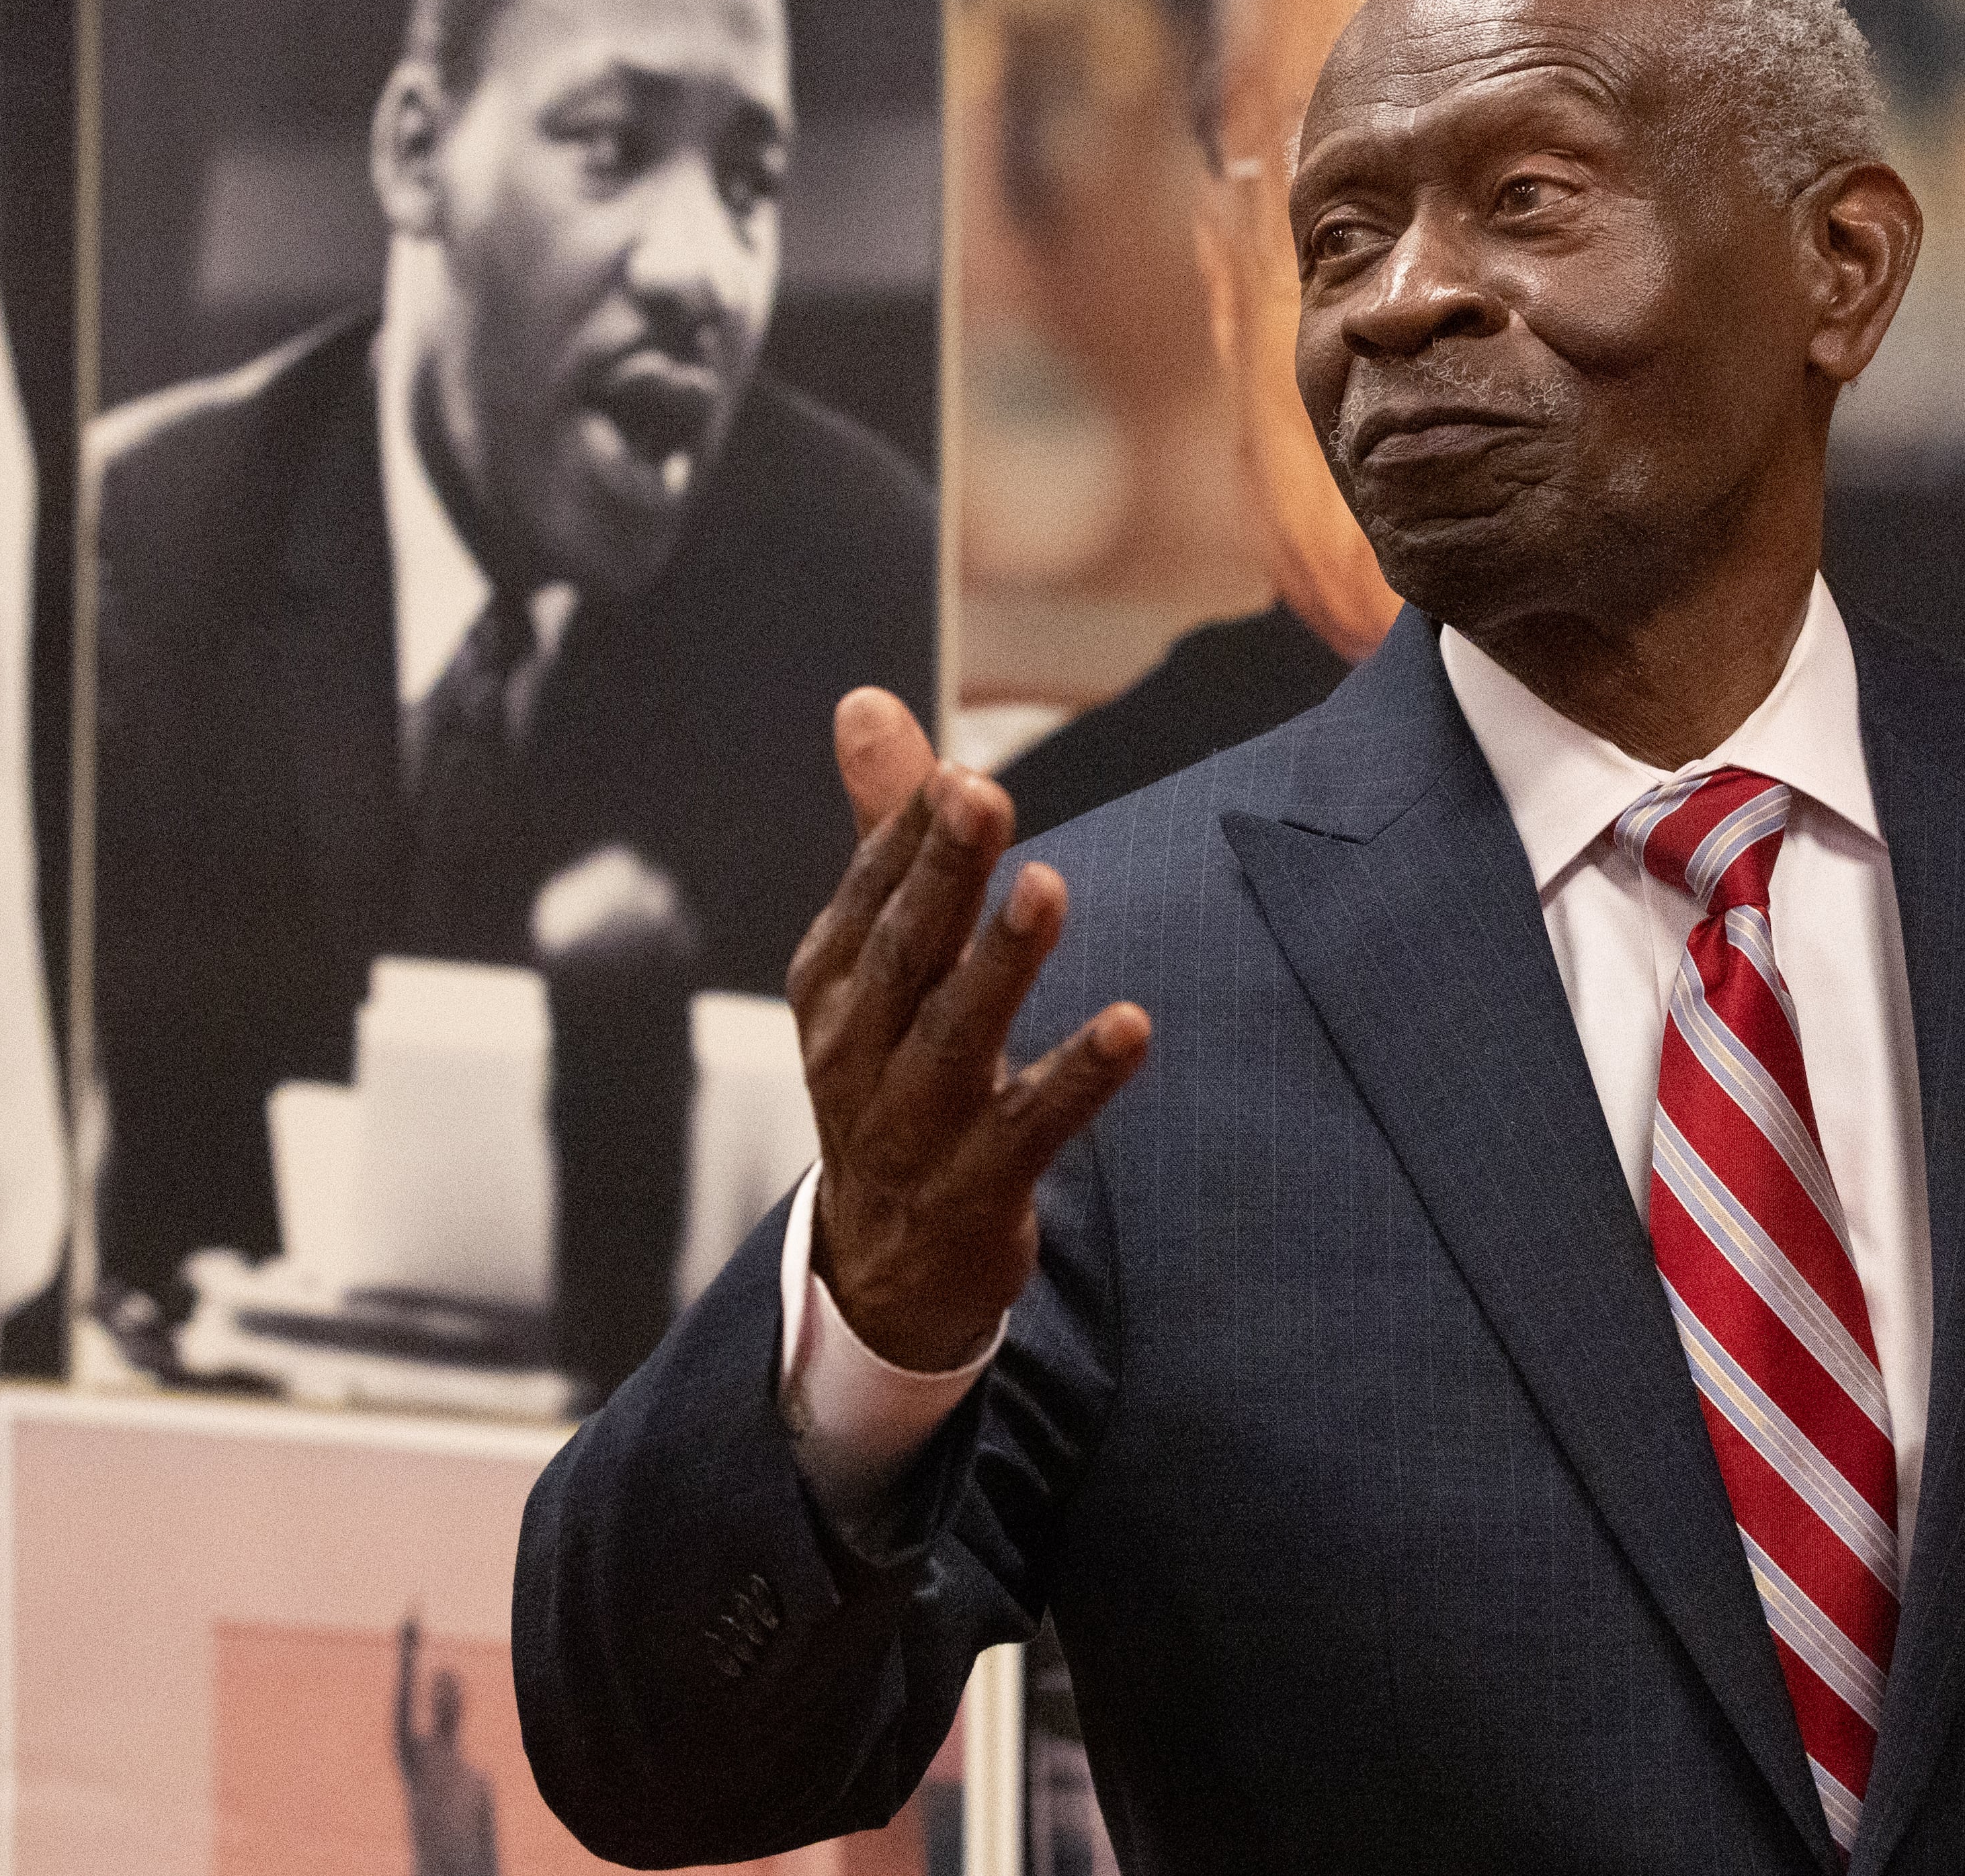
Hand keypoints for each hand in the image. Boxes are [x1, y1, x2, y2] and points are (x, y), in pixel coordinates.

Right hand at [786, 690, 1150, 1371]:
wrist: (885, 1261)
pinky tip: (1130, 1027)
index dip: (910, 834)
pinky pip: (1032, 1126)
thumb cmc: (890, 1070)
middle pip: (904, 951)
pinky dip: (1078, 1078)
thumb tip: (866, 703)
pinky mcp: (978, 1185)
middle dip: (942, 871)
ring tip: (1048, 887)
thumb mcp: (877, 957)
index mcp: (833, 985)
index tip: (957, 771)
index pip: (869, 895)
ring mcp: (914, 1125)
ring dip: (1001, 963)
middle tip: (982, 794)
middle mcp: (858, 1051)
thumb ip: (887, 830)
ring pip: (955, 1035)